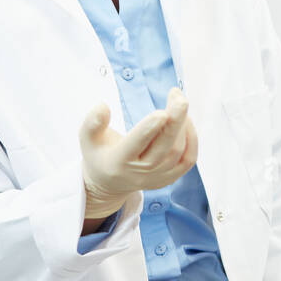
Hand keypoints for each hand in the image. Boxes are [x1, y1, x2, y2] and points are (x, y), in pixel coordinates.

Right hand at [78, 86, 197, 218]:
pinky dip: (192, 139)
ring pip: (177, 152)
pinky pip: (188, 160)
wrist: (110, 183)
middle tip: (179, 97)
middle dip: (175, 120)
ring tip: (178, 102)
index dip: (150, 128)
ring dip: (182, 125)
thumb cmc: (100, 155)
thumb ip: (92, 123)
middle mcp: (140, 173)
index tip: (162, 111)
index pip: (137, 144)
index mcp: (118, 161)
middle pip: (164, 147)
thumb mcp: (87, 139)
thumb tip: (103, 106)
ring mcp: (157, 178)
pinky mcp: (170, 178)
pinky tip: (187, 121)